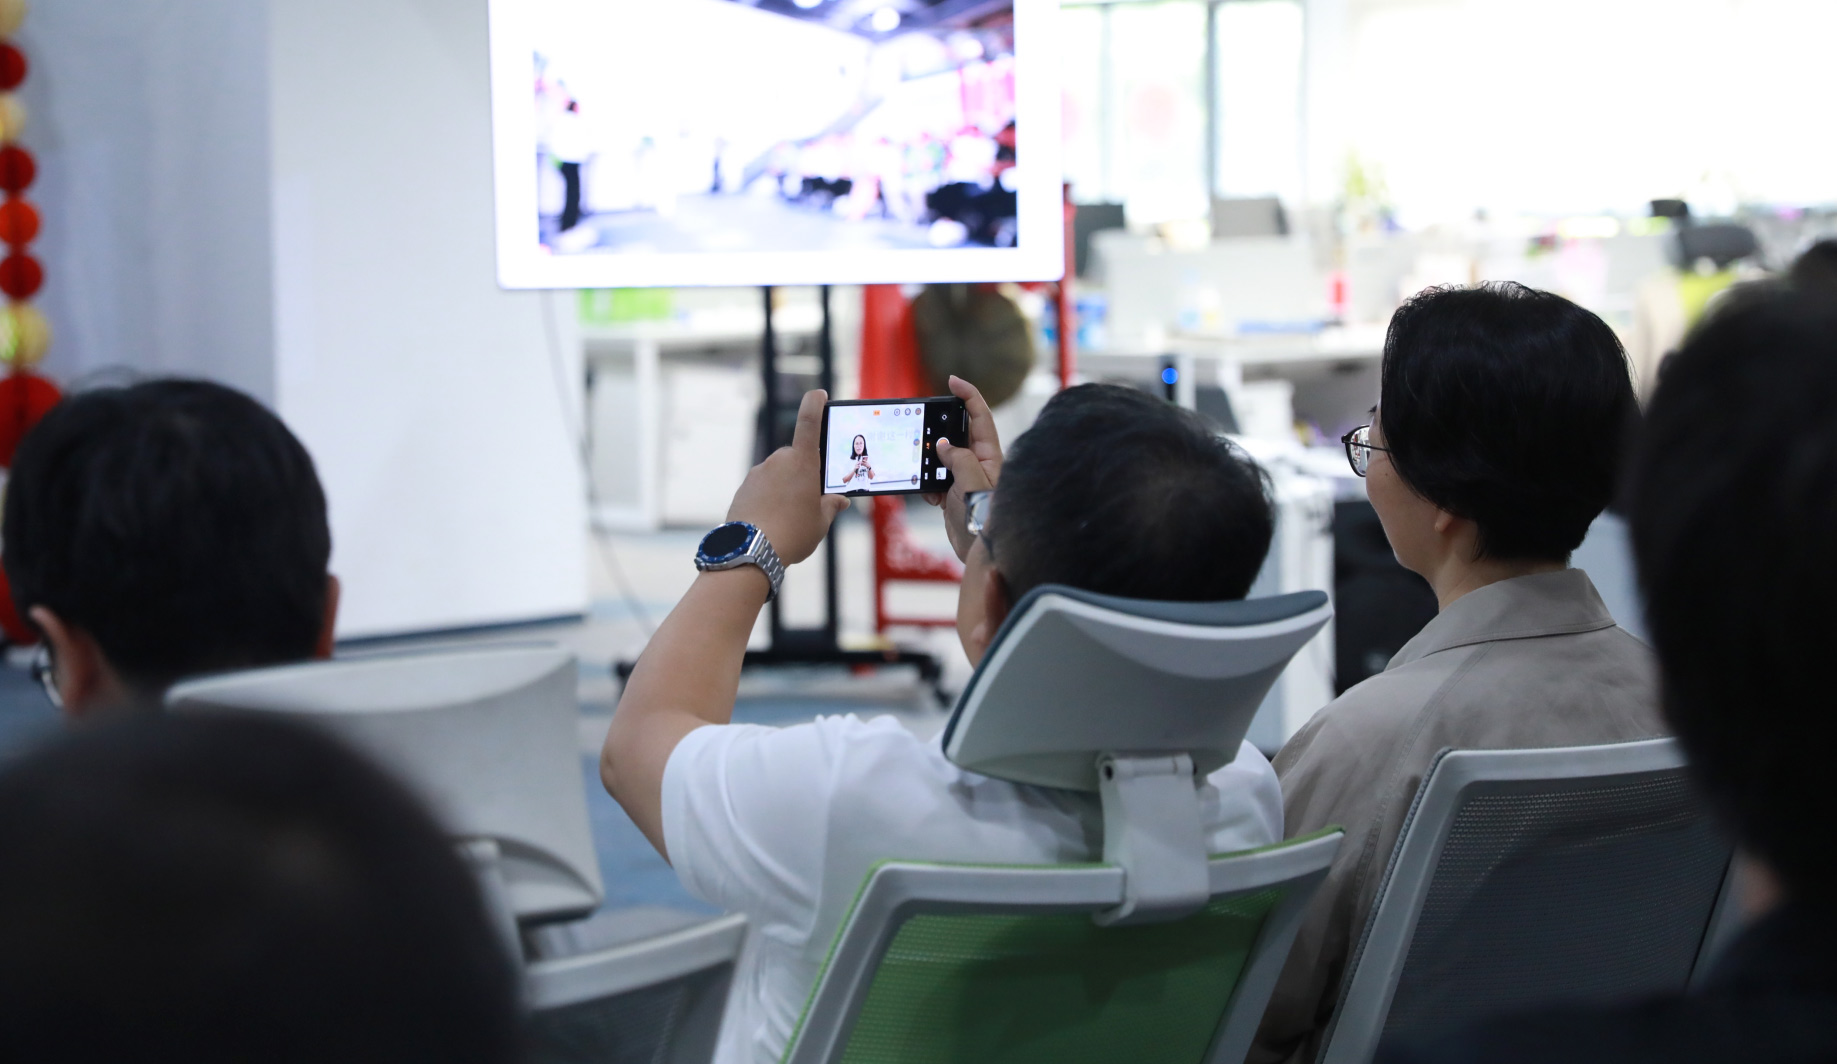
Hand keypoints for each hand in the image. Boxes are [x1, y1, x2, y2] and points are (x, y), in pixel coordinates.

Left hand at [727, 389, 849, 564]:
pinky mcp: (744, 488)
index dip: (814, 404)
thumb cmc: (793, 534)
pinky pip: (763, 487)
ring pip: (778, 474)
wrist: (750, 551)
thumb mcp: (820, 522)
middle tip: (811, 500)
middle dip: (804, 472)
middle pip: (796, 458)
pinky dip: (770, 498)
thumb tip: (839, 500)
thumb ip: (831, 506)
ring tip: (790, 518)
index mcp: (802, 463)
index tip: (818, 394)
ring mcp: (758, 473)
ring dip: (786, 487)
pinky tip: (773, 521)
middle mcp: (778, 461)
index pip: (809, 423)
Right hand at [921, 375, 1003, 560]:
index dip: (968, 395)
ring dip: (929, 460)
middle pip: (958, 433)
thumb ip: (958, 459)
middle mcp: (979, 463)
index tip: (952, 380)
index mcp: (990, 455)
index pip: (980, 416)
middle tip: (924, 423)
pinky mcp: (953, 494)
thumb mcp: (970, 482)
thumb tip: (944, 446)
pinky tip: (927, 493)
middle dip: (940, 429)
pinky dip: (927, 483)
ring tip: (923, 466)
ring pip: (943, 457)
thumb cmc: (984, 517)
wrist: (981, 552)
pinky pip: (935, 479)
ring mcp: (965, 478)